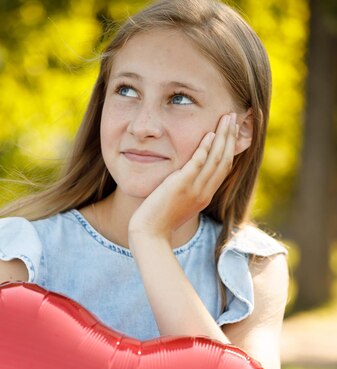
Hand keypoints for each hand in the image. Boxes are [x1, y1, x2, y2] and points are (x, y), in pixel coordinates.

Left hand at [128, 112, 237, 241]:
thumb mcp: (178, 204)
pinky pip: (197, 164)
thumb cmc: (158, 221)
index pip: (224, 168)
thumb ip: (185, 190)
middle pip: (225, 160)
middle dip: (231, 137)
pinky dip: (205, 148)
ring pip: (216, 159)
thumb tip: (185, 177)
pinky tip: (209, 134)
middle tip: (234, 117)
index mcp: (205, 196)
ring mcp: (194, 190)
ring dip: (223, 136)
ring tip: (227, 118)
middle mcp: (204, 193)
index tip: (232, 131)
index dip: (231, 147)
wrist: (150, 234)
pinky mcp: (180, 186)